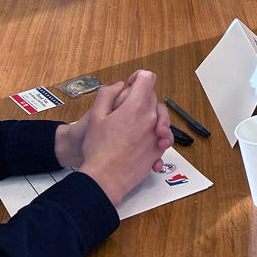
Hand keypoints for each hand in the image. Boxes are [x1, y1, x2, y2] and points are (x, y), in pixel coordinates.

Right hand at [54, 71, 171, 205]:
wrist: (105, 178)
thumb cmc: (98, 150)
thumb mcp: (96, 116)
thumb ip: (108, 94)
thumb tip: (118, 85)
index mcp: (136, 107)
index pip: (147, 79)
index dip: (138, 78)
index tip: (132, 84)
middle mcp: (151, 119)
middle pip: (153, 98)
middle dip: (141, 99)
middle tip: (125, 109)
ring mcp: (156, 135)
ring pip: (160, 117)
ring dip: (148, 117)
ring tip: (134, 126)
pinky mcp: (158, 150)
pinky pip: (161, 136)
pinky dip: (153, 135)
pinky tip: (140, 142)